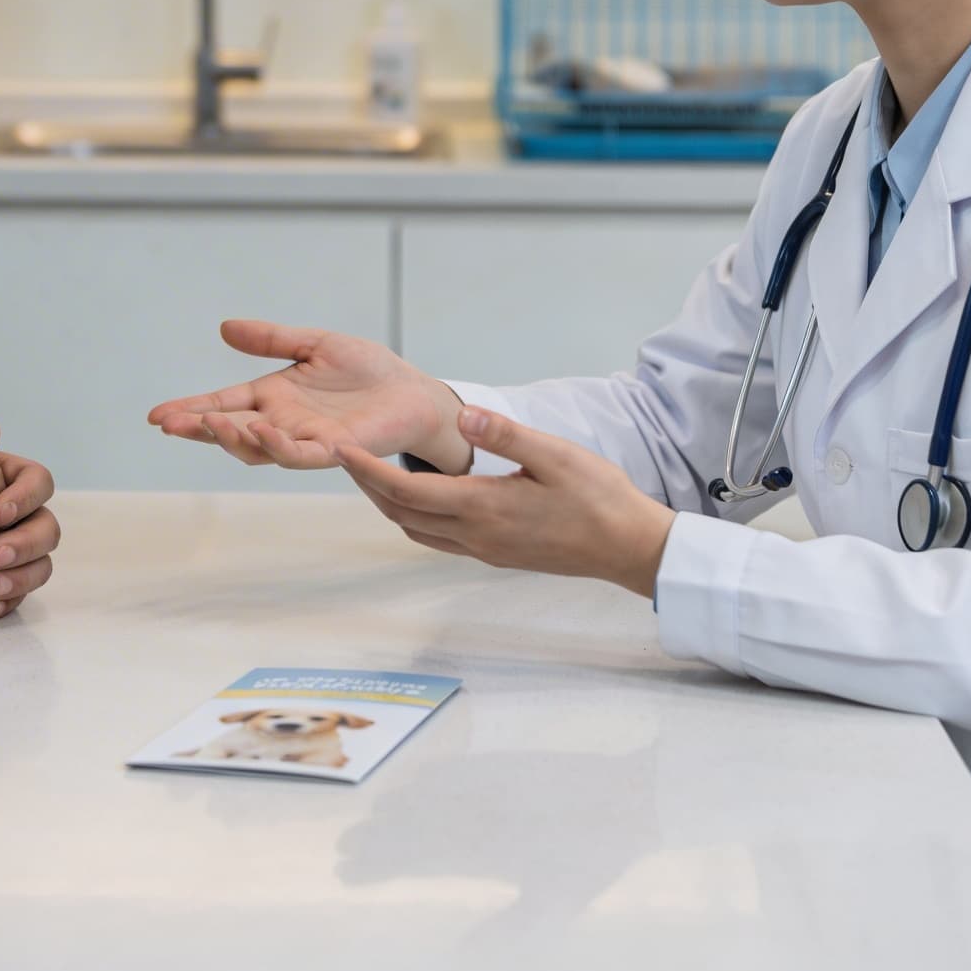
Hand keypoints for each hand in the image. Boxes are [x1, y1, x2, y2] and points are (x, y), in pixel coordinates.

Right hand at [146, 319, 470, 473]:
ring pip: (257, 448)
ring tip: (211, 424)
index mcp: (272, 397)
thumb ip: (272, 339)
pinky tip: (262, 432)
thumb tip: (224, 328)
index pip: (222, 403)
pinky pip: (300, 454)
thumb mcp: (314, 344)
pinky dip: (279, 447)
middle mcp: (281, 422)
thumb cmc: (367, 371)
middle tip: (168, 424)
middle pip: (230, 431)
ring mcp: (304, 439)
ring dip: (232, 439)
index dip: (189, 410)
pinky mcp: (333, 449)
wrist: (412, 393)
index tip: (155, 415)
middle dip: (198, 428)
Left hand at [337, 405, 675, 596]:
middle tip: (344, 457)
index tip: (340, 450)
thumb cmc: (600, 498)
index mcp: (484, 508)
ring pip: (417, 531)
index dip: (368, 471)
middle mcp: (476, 536)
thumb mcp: (556, 454)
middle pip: (402, 514)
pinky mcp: (497, 555)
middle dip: (368, 486)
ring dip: (389, 504)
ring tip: (372, 474)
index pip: (407, 491)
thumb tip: (462, 415)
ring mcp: (485, 550)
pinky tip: (421, 497)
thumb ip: (506, 434)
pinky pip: (439, 539)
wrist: (630, 548)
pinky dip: (416, 517)